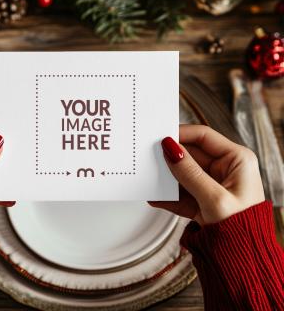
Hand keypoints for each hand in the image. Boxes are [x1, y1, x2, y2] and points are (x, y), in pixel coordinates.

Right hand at [150, 124, 264, 224]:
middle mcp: (225, 169)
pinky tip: (155, 197)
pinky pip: (181, 191)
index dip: (181, 134)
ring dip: (167, 178)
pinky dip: (168, 195)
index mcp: (236, 160)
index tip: (160, 137)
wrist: (243, 261)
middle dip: (170, 159)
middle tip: (150, 158)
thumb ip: (189, 172)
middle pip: (190, 154)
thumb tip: (170, 149)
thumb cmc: (243, 230)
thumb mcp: (214, 198)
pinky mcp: (202, 198)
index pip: (203, 136)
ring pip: (183, 172)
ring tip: (150, 179)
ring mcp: (212, 184)